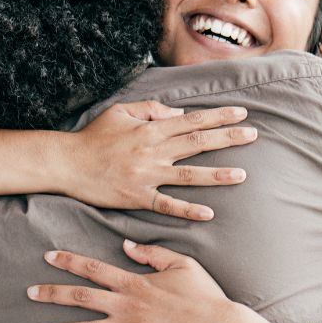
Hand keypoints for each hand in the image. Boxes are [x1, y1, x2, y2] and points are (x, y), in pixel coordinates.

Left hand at [27, 239, 241, 322]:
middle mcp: (125, 306)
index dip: (69, 261)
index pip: (94, 269)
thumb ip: (152, 253)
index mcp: (134, 283)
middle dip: (52, 294)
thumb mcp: (181, 263)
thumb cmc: (203, 295)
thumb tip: (126, 245)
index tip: (49, 257)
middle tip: (29, 293)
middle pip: (80, 298)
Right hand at [61, 101, 256, 220]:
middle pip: (198, 143)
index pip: (193, 120)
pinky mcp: (138, 196)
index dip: (219, 117)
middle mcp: (153, 150)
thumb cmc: (94, 136)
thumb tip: (178, 113)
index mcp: (151, 129)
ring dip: (216, 174)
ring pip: (188, 174)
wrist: (68, 163)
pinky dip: (187, 209)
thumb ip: (151, 109)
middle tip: (253, 135)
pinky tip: (208, 213)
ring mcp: (147, 175)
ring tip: (241, 175)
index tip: (241, 114)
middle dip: (228, 138)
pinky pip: (166, 204)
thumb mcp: (121, 111)